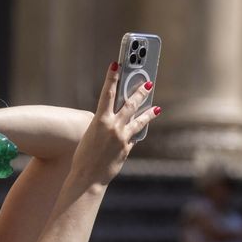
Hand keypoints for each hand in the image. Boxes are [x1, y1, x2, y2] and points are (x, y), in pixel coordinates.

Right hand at [71, 62, 160, 185]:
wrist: (88, 177)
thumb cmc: (84, 156)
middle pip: (130, 104)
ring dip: (149, 113)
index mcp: (100, 121)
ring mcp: (123, 138)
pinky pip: (134, 137)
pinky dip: (135, 134)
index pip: (108, 94)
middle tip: (149, 83)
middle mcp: (114, 127)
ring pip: (139, 121)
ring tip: (157, 108)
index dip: (112, 78)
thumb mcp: (91, 134)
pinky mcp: (127, 148)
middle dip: (140, 92)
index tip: (117, 64)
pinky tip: (139, 132)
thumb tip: (119, 121)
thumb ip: (104, 125)